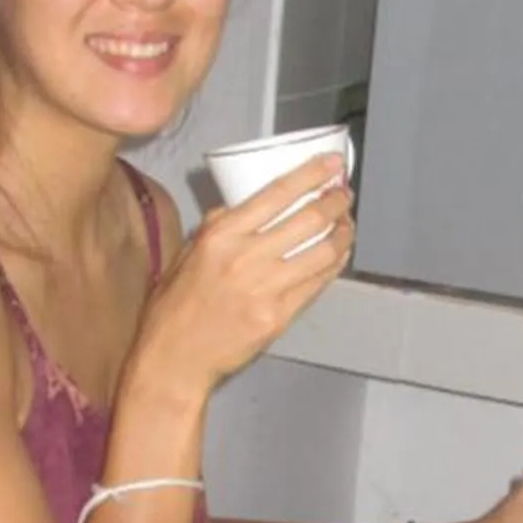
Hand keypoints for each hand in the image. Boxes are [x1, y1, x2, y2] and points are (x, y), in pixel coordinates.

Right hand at [129, 156, 352, 398]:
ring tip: (347, 224)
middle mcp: (245, 258)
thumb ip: (216, 227)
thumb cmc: (175, 308)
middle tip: (344, 194)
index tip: (331, 164)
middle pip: (308, 220)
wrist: (175, 358)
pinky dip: (333, 265)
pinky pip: (317, 284)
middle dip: (335, 202)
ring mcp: (265, 289)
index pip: (276, 194)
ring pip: (321, 251)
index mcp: (221, 236)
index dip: (311, 175)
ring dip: (342, 233)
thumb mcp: (187, 254)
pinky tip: (338, 255)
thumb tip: (241, 206)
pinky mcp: (278, 317)